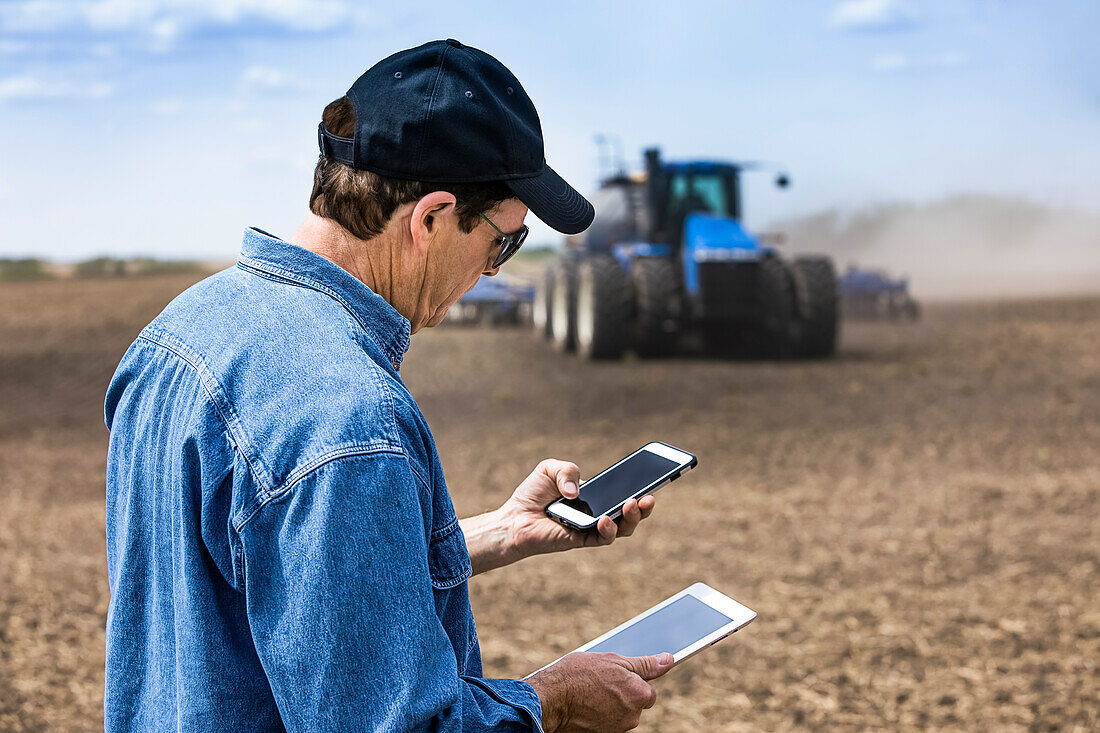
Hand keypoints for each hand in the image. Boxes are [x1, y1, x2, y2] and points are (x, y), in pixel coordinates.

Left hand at [501, 459, 655, 558]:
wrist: (514, 518)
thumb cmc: (533, 494)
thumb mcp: (550, 469)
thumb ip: (567, 470)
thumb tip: (578, 491)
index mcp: (595, 495)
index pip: (623, 490)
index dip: (640, 485)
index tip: (655, 475)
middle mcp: (598, 512)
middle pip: (631, 513)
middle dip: (644, 506)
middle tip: (649, 496)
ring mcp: (592, 528)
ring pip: (622, 528)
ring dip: (632, 518)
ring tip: (633, 505)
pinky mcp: (581, 540)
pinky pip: (602, 538)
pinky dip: (608, 529)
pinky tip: (605, 519)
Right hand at [526, 652, 673, 731]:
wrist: (549, 699)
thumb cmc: (578, 675)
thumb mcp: (612, 661)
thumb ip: (644, 664)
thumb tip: (668, 660)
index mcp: (639, 694)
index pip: (648, 690)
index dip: (632, 681)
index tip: (617, 678)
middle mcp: (632, 716)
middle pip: (634, 704)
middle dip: (621, 694)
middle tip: (600, 682)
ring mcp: (617, 729)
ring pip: (620, 714)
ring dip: (610, 704)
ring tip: (589, 693)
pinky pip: (607, 723)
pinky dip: (599, 715)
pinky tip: (586, 705)